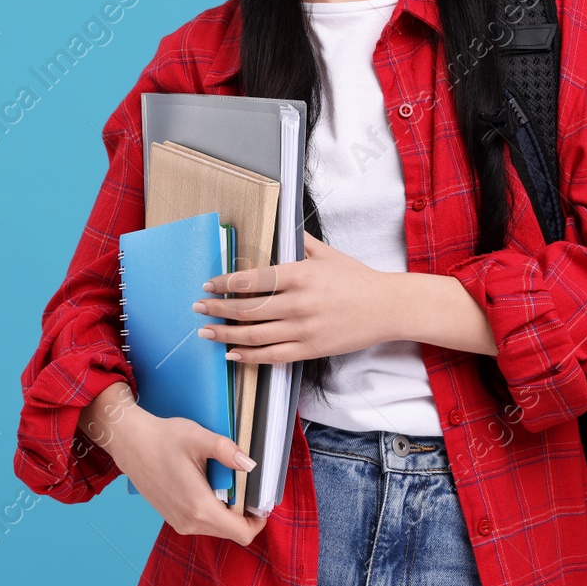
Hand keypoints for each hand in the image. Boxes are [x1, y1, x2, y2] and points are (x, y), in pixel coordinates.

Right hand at [104, 403, 269, 546]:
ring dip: (227, 510)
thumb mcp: (197, 437)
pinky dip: (211, 509)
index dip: (257, 520)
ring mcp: (180, 523)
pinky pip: (202, 522)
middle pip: (231, 530)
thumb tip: (250, 464)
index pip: (242, 533)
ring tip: (222, 480)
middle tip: (242, 483)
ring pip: (217, 527)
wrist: (130, 443)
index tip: (259, 501)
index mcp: (200, 507)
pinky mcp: (173, 518)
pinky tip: (205, 484)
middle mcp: (190, 522)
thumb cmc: (162, 439)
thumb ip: (226, 450)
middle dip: (243, 512)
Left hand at [193, 230, 397, 363]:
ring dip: (226, 334)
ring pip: (255, 334)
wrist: (388, 307)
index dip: (225, 283)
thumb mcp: (326, 253)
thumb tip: (279, 229)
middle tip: (197, 308)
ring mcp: (304, 328)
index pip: (252, 279)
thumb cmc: (356, 278)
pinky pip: (273, 355)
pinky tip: (232, 354)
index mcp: (299, 274)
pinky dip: (249, 356)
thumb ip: (298, 242)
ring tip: (206, 332)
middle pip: (247, 308)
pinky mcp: (311, 349)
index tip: (208, 284)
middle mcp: (298, 302)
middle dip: (217, 309)